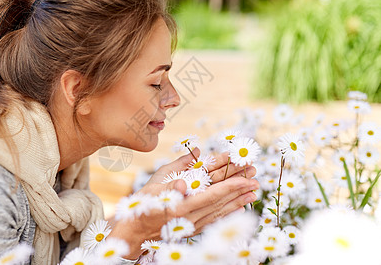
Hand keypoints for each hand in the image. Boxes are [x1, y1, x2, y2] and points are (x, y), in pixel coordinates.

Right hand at [108, 148, 258, 258]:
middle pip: (220, 201)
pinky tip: (239, 208)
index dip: (230, 184)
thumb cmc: (142, 206)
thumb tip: (195, 158)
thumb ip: (175, 172)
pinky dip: (229, 213)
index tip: (244, 176)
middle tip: (256, 178)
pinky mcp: (193, 229)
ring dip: (238, 201)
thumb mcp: (154, 185)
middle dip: (239, 189)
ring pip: (220, 211)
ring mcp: (193, 225)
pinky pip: (215, 220)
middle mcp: (191, 217)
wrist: (135, 232)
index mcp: (181, 206)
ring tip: (253, 191)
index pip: (211, 193)